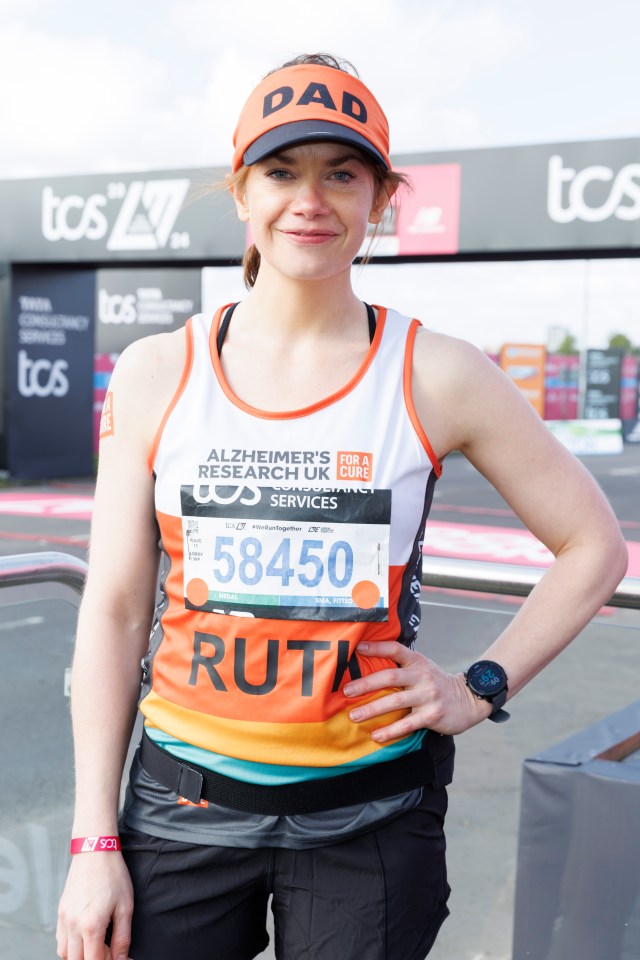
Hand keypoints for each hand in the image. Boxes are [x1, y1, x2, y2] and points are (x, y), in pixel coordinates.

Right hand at [57, 853, 132, 959]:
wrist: (94, 850)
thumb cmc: (113, 875)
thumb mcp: (125, 907)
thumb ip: (123, 938)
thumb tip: (122, 959)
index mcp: (91, 926)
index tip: (118, 957)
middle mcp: (73, 925)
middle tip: (109, 951)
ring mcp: (63, 919)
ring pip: (65, 954)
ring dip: (80, 956)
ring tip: (98, 944)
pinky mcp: (60, 912)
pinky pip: (60, 940)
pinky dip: (70, 947)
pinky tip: (85, 937)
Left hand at [344, 640, 491, 740]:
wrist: (468, 700)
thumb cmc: (435, 684)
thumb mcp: (422, 668)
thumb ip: (402, 667)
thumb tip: (368, 665)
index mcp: (418, 662)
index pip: (396, 649)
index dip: (377, 647)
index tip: (358, 648)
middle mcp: (423, 676)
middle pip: (391, 676)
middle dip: (366, 684)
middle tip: (346, 691)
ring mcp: (428, 696)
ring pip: (395, 702)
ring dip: (372, 710)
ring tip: (353, 716)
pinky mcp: (433, 715)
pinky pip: (407, 724)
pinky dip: (390, 731)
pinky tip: (376, 736)